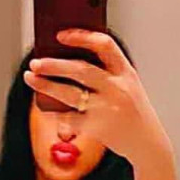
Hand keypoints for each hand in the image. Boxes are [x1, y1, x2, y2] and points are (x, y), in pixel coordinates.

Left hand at [24, 29, 169, 165]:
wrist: (148, 144)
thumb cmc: (133, 112)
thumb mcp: (128, 86)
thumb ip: (107, 73)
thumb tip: (68, 60)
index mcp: (126, 72)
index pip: (104, 45)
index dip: (81, 37)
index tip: (61, 35)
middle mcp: (118, 88)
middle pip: (80, 69)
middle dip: (54, 64)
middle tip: (35, 61)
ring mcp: (108, 109)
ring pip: (70, 94)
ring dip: (46, 85)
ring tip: (31, 78)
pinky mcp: (99, 129)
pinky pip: (70, 119)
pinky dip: (59, 115)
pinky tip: (51, 111)